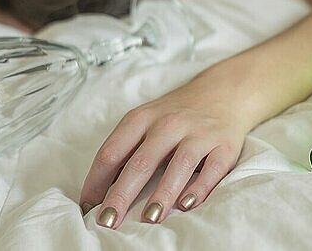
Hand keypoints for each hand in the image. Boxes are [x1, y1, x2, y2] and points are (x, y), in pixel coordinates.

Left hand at [79, 74, 246, 228]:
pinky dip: (200, 188)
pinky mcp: (224, 146)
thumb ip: (126, 149)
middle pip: (141, 161)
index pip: (112, 151)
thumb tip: (100, 191)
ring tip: (149, 218)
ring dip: (163, 193)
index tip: (87, 207)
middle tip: (109, 220)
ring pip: (178, 164)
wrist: (222, 91)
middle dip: (122, 194)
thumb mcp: (146, 120)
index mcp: (142, 118)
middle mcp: (169, 124)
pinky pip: (212, 169)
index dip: (96, 181)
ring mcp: (199, 134)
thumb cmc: (175, 113)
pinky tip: (187, 205)